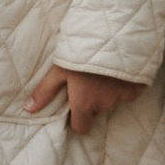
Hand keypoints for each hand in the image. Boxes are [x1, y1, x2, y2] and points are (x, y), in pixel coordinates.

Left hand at [25, 63, 143, 133]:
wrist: (115, 37)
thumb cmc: (82, 53)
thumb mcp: (60, 69)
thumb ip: (45, 91)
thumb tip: (28, 110)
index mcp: (84, 105)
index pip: (81, 127)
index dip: (78, 117)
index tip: (76, 103)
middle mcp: (104, 105)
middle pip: (96, 111)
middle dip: (93, 100)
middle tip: (89, 79)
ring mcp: (122, 98)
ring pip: (111, 100)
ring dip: (107, 90)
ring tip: (103, 70)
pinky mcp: (136, 89)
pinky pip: (128, 91)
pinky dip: (123, 84)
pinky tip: (118, 69)